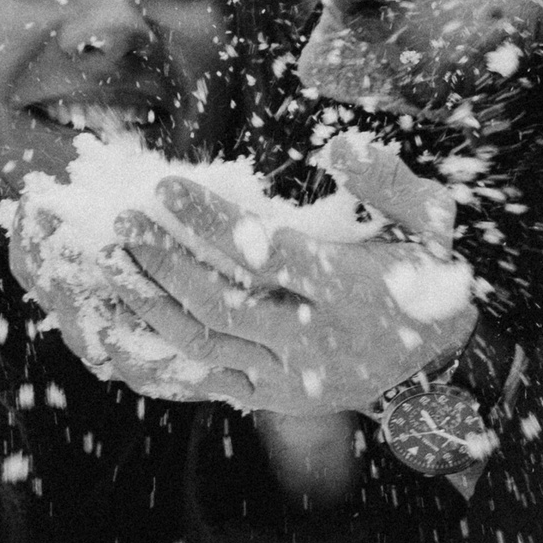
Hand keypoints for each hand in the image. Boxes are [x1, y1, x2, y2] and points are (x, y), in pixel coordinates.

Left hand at [110, 172, 474, 416]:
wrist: (432, 368)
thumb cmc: (423, 276)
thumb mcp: (429, 221)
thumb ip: (387, 182)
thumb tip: (339, 145)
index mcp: (349, 292)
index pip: (267, 255)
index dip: (211, 223)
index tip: (164, 187)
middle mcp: (312, 342)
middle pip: (220, 302)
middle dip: (163, 260)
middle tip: (122, 219)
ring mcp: (283, 377)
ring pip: (200, 342)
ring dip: (148, 300)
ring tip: (110, 258)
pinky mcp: (263, 398)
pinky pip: (196, 377)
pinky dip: (152, 349)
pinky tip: (119, 314)